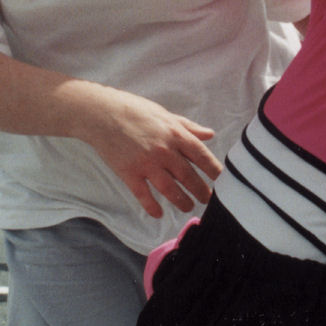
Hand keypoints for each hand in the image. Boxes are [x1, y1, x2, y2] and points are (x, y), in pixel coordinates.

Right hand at [84, 90, 222, 218]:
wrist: (102, 114)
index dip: (214, 171)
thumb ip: (188, 127)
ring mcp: (147, 163)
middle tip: (208, 200)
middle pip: (189, 177)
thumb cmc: (136, 111)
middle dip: (201, 191)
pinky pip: (144, 195)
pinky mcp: (129, 173)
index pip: (201, 156)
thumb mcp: (165, 115)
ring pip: (170, 190)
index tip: (222, 181)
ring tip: (188, 207)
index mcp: (176, 134)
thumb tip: (210, 134)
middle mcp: (164, 151)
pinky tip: (159, 214)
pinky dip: (152, 207)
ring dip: (182, 201)